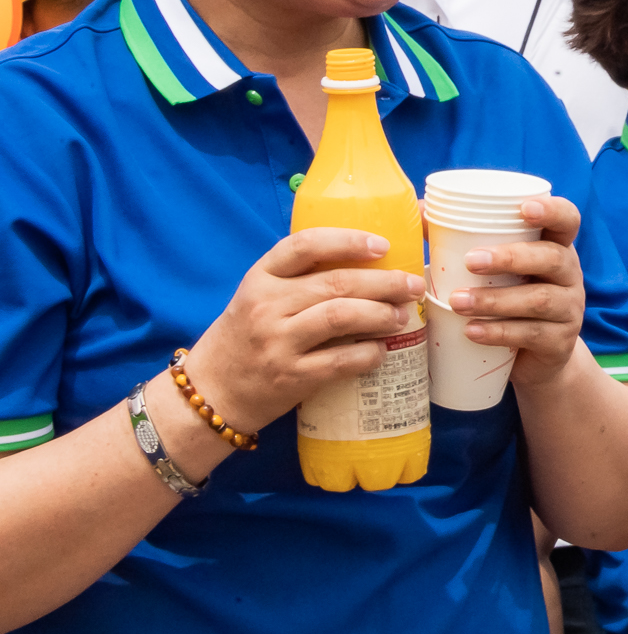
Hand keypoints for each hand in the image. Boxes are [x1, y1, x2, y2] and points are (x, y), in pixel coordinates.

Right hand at [185, 228, 427, 432]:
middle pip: (337, 283)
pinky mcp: (290, 376)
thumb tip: (368, 263)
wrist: (209, 392)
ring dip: (381, 314)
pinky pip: (341, 360)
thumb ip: (299, 279)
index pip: (305, 245)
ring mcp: (277, 342)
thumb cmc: (245, 338)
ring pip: (342, 316)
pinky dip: (368, 353)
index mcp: (260, 278)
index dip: (348, 241)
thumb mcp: (259, 297)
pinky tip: (381, 350)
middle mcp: (267, 305)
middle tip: (412, 285)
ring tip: (401, 316)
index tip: (383, 246)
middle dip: (385, 282)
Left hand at [444, 196, 589, 389]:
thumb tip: (422, 209)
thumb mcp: (500, 271)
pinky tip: (471, 332)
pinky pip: (531, 334)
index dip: (553, 211)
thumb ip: (466, 241)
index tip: (524, 209)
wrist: (536, 357)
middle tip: (471, 262)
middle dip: (511, 258)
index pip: (567, 220)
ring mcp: (569, 308)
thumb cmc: (511, 299)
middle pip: (551, 259)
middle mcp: (569, 274)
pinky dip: (498, 332)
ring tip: (457, 302)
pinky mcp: (560, 341)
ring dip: (495, 300)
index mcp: (556, 247)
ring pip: (538, 300)